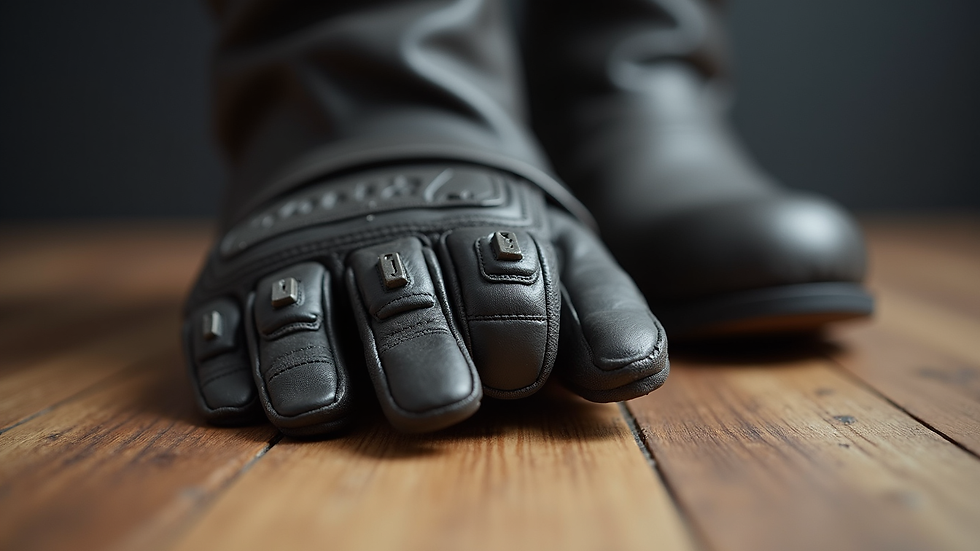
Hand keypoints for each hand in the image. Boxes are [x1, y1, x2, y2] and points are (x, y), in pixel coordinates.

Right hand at [183, 164, 667, 434]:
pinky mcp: (237, 281)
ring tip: (320, 409)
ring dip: (309, 360)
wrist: (382, 148)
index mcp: (474, 239)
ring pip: (301, 313)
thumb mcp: (555, 256)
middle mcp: (385, 250)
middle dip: (418, 350)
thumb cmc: (483, 238)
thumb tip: (633, 373)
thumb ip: (595, 311)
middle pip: (401, 303)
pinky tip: (236, 399)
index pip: (500, 279)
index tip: (520, 371)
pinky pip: (219, 325)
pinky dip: (224, 360)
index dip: (513, 320)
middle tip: (438, 403)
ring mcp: (306, 263)